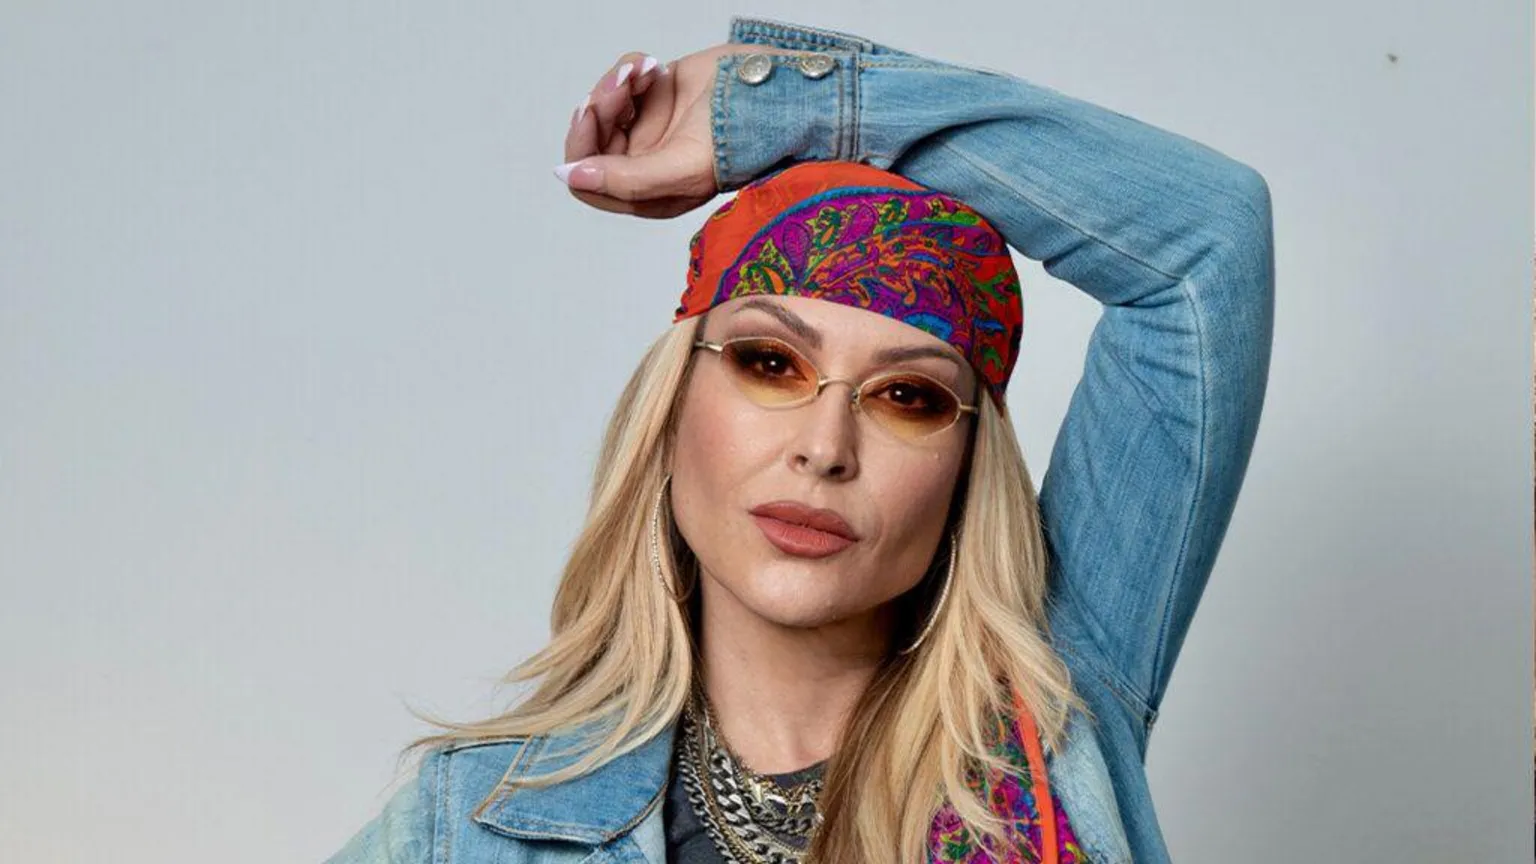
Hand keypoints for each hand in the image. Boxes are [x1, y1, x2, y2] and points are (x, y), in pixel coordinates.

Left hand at [557, 45, 817, 218]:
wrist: (778, 91)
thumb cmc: (742, 140)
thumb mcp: (682, 170)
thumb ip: (625, 180)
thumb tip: (571, 177)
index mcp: (648, 195)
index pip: (587, 183)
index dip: (581, 149)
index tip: (593, 114)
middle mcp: (643, 165)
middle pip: (589, 141)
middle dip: (601, 106)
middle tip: (623, 85)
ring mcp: (648, 127)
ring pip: (602, 105)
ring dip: (615, 83)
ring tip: (644, 72)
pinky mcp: (655, 94)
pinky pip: (621, 79)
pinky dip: (631, 67)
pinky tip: (654, 68)